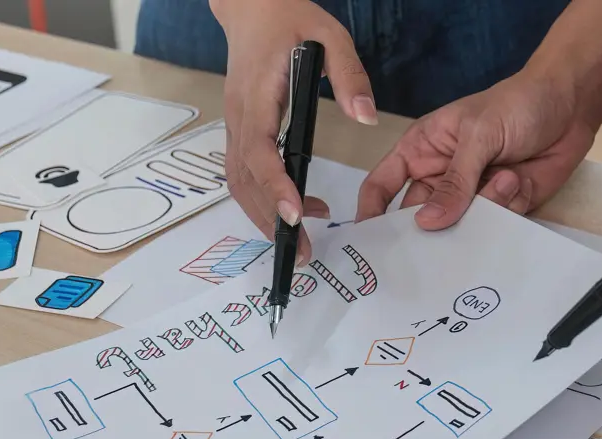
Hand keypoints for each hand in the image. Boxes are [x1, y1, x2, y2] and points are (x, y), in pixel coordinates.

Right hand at [212, 0, 377, 262]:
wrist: (252, 5)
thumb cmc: (290, 18)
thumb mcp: (329, 36)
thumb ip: (348, 75)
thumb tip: (366, 116)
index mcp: (258, 95)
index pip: (259, 150)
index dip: (275, 185)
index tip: (295, 214)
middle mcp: (239, 116)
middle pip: (244, 180)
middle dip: (270, 220)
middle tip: (304, 251)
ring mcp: (235, 124)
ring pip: (239, 182)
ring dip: (264, 216)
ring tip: (301, 241)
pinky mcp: (241, 128)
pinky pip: (244, 172)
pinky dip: (263, 199)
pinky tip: (296, 208)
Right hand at [356, 73, 593, 227]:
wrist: (571, 104)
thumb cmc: (516, 104)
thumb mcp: (479, 135)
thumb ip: (455, 180)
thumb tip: (426, 222)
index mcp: (421, 151)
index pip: (381, 186)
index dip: (371, 215)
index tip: (369, 246)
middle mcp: (440, 178)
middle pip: (418, 219)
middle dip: (427, 234)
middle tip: (435, 249)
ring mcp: (472, 196)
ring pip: (459, 228)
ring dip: (481, 212)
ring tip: (506, 179)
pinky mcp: (502, 208)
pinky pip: (494, 228)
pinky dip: (508, 210)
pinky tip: (521, 181)